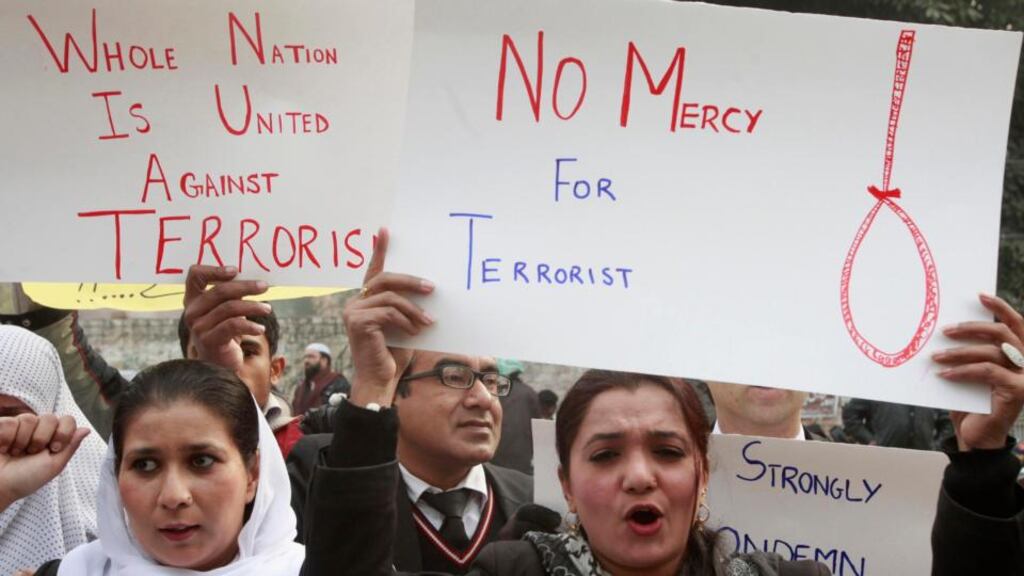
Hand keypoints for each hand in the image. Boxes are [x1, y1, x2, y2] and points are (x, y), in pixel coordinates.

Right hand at [0, 414, 90, 510]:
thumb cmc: (24, 479)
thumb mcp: (53, 466)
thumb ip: (70, 446)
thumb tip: (87, 429)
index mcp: (53, 438)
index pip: (68, 420)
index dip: (62, 433)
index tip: (53, 449)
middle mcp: (38, 430)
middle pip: (49, 417)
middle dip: (41, 438)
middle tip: (31, 453)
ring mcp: (19, 427)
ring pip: (28, 418)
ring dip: (22, 440)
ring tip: (15, 453)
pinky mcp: (2, 427)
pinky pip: (9, 422)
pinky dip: (5, 438)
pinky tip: (3, 449)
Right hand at [182, 265, 270, 372]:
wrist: (220, 364)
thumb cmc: (226, 332)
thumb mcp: (227, 310)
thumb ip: (232, 294)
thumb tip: (255, 279)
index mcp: (193, 299)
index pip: (195, 275)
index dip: (214, 270)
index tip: (235, 271)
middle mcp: (192, 311)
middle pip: (219, 291)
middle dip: (245, 286)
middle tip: (264, 286)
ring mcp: (198, 327)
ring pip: (229, 308)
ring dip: (253, 306)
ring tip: (267, 309)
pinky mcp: (209, 341)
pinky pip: (233, 326)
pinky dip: (250, 326)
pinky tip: (260, 329)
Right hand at [342, 228, 433, 407]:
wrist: (381, 381)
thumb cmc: (394, 354)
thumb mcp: (405, 325)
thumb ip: (407, 307)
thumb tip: (430, 289)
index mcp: (366, 300)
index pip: (374, 270)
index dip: (379, 250)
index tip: (385, 230)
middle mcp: (355, 302)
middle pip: (385, 279)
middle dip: (411, 281)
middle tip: (432, 287)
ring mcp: (353, 311)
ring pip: (390, 297)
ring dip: (414, 309)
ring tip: (429, 322)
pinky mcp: (357, 322)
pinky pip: (388, 312)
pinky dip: (406, 321)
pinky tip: (415, 332)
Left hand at [933, 293, 1023, 450]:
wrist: (976, 437)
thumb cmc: (970, 402)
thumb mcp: (969, 372)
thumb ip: (969, 352)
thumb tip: (947, 328)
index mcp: (1019, 354)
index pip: (1016, 324)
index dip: (1001, 308)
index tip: (979, 295)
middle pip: (1002, 333)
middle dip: (972, 327)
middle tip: (945, 330)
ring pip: (991, 351)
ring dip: (959, 351)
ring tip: (935, 356)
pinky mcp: (1018, 391)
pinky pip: (987, 371)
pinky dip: (962, 370)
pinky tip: (943, 373)